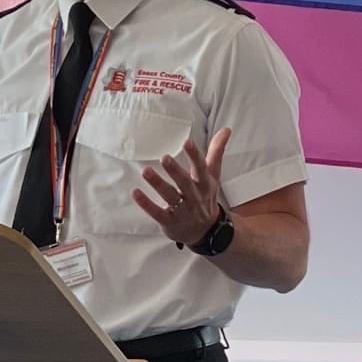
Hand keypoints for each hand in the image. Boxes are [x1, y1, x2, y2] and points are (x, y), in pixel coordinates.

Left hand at [133, 127, 231, 246]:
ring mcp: (182, 210)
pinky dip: (146, 204)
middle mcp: (194, 197)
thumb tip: (226, 129)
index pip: (201, 168)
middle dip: (175, 171)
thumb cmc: (205, 196)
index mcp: (204, 184)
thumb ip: (216, 152)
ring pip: (170, 197)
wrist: (206, 231)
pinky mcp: (169, 221)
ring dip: (158, 184)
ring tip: (146, 171)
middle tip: (164, 157)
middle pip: (185, 183)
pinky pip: (157, 212)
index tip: (187, 142)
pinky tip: (135, 192)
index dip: (195, 156)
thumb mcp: (213, 175)